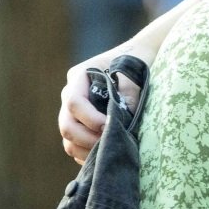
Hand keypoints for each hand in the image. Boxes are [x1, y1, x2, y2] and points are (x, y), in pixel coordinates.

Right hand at [58, 45, 144, 163]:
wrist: (141, 55)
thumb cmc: (138, 61)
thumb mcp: (134, 76)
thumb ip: (128, 98)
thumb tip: (123, 125)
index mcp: (79, 77)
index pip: (74, 102)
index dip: (90, 119)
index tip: (109, 126)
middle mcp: (71, 93)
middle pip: (66, 124)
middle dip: (87, 139)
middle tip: (110, 145)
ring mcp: (74, 109)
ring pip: (69, 137)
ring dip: (86, 149)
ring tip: (109, 153)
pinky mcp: (82, 122)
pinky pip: (76, 144)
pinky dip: (88, 153)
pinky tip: (106, 154)